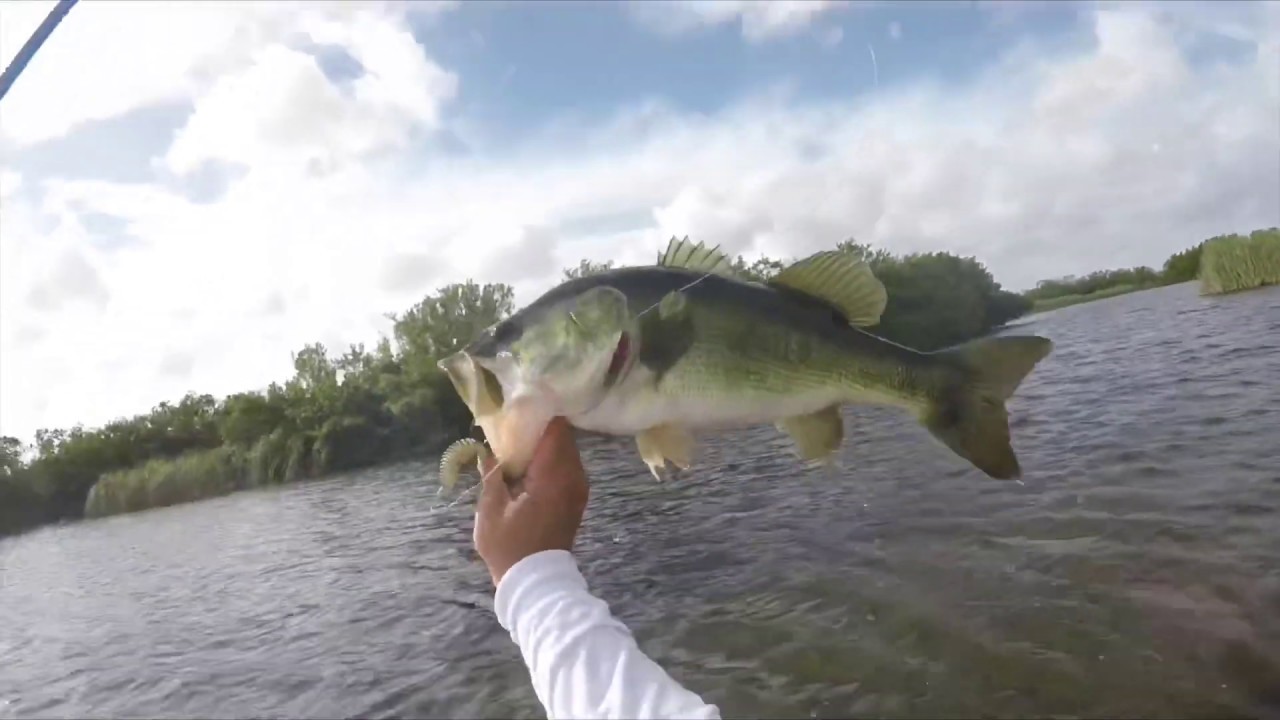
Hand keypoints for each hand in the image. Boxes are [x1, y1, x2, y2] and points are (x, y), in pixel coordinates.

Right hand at [473, 417, 588, 585]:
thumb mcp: (491, 509)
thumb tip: (490, 450)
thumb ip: (492, 473)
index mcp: (554, 475)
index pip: (555, 428)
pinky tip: (528, 465)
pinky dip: (550, 460)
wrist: (535, 581)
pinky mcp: (576, 498)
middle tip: (512, 423)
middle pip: (562, 437)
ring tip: (517, 442)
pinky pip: (566, 467)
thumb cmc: (510, 546)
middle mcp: (574, 476)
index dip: (537, 414)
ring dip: (544, 445)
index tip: (517, 407)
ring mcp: (579, 488)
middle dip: (539, 428)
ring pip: (565, 451)